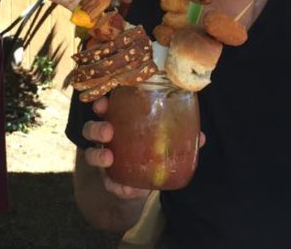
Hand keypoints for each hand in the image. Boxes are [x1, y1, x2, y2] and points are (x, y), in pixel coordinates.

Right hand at [81, 96, 205, 199]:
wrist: (140, 184)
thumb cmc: (148, 152)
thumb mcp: (160, 141)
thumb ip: (178, 137)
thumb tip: (200, 136)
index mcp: (117, 122)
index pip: (103, 109)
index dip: (100, 104)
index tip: (103, 102)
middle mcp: (106, 140)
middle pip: (90, 129)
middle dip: (97, 128)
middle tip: (108, 131)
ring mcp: (103, 160)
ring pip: (90, 154)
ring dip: (98, 156)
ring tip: (108, 158)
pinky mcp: (109, 181)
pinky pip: (108, 184)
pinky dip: (117, 187)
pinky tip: (128, 189)